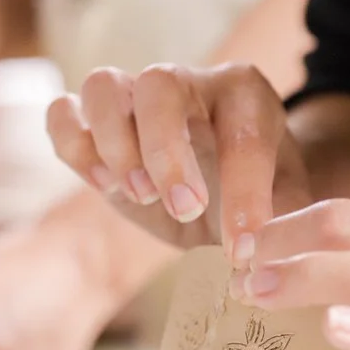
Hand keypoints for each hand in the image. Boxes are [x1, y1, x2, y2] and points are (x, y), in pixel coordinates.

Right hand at [45, 62, 310, 260]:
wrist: (225, 193)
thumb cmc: (258, 196)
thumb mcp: (287, 209)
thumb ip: (287, 229)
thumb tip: (267, 266)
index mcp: (245, 94)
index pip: (242, 133)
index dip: (244, 195)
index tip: (243, 250)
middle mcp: (186, 83)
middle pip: (158, 84)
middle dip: (166, 153)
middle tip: (185, 209)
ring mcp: (132, 95)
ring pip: (102, 86)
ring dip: (115, 146)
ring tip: (139, 196)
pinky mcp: (93, 123)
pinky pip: (62, 112)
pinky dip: (74, 147)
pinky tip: (104, 186)